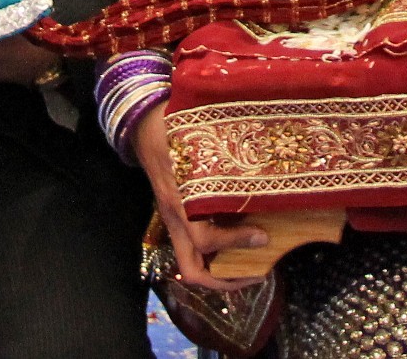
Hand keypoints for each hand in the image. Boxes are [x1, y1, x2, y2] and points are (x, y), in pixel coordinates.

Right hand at [134, 106, 267, 290]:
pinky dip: (216, 253)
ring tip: (252, 265)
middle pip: (193, 271)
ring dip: (222, 272)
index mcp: (179, 201)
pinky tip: (238, 241)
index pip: (204, 239)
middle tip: (257, 273)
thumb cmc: (173, 128)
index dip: (236, 242)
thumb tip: (262, 178)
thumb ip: (223, 163)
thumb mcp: (199, 143)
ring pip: (192, 263)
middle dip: (226, 281)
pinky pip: (193, 247)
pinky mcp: (176, 215)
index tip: (263, 236)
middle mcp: (175, 217)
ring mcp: (173, 219)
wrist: (143, 124)